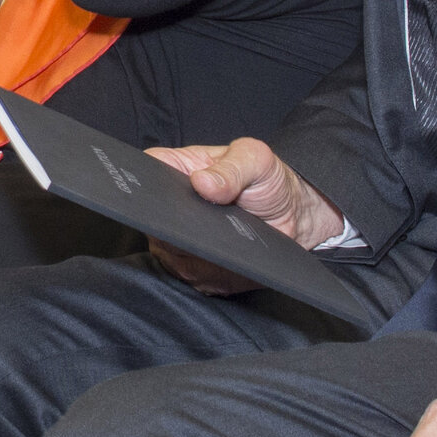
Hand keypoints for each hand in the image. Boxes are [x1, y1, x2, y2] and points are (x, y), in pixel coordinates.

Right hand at [141, 138, 343, 292]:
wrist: (293, 215)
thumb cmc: (267, 180)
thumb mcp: (255, 160)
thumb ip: (232, 168)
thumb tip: (203, 183)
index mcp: (173, 171)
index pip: (143, 175)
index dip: (145, 186)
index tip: (162, 196)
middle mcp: (168, 209)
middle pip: (153, 222)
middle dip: (176, 224)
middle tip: (205, 224)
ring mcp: (176, 244)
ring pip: (172, 254)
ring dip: (197, 252)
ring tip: (225, 241)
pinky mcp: (194, 272)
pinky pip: (195, 277)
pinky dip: (214, 272)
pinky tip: (232, 261)